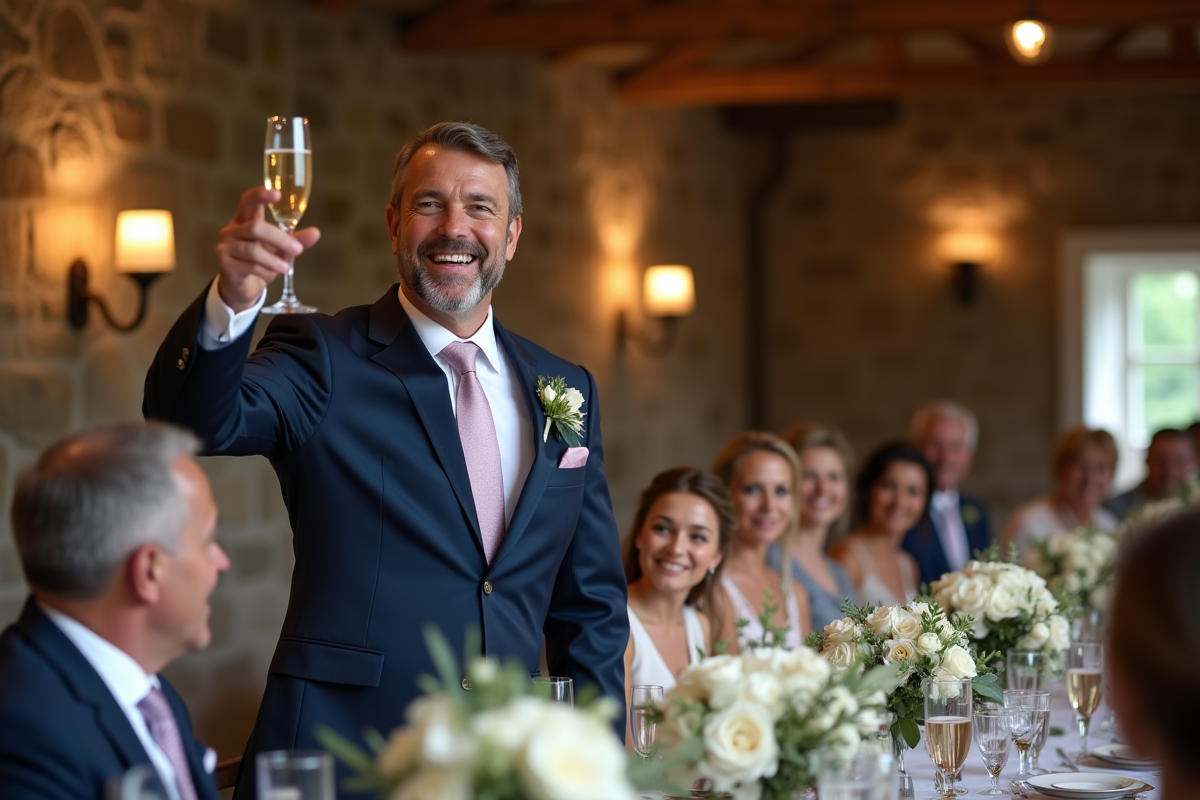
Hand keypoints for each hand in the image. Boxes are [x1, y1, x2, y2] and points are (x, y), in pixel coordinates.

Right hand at [214, 187, 320, 311]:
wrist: (241, 287)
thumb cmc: (260, 262)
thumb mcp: (280, 250)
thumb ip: (296, 240)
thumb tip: (315, 232)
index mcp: (244, 220)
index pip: (248, 201)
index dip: (260, 195)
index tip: (278, 194)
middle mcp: (231, 230)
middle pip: (256, 227)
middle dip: (280, 239)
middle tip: (298, 250)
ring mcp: (225, 246)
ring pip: (252, 250)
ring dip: (273, 260)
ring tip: (286, 268)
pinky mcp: (224, 264)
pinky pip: (249, 266)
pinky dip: (265, 272)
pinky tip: (269, 275)